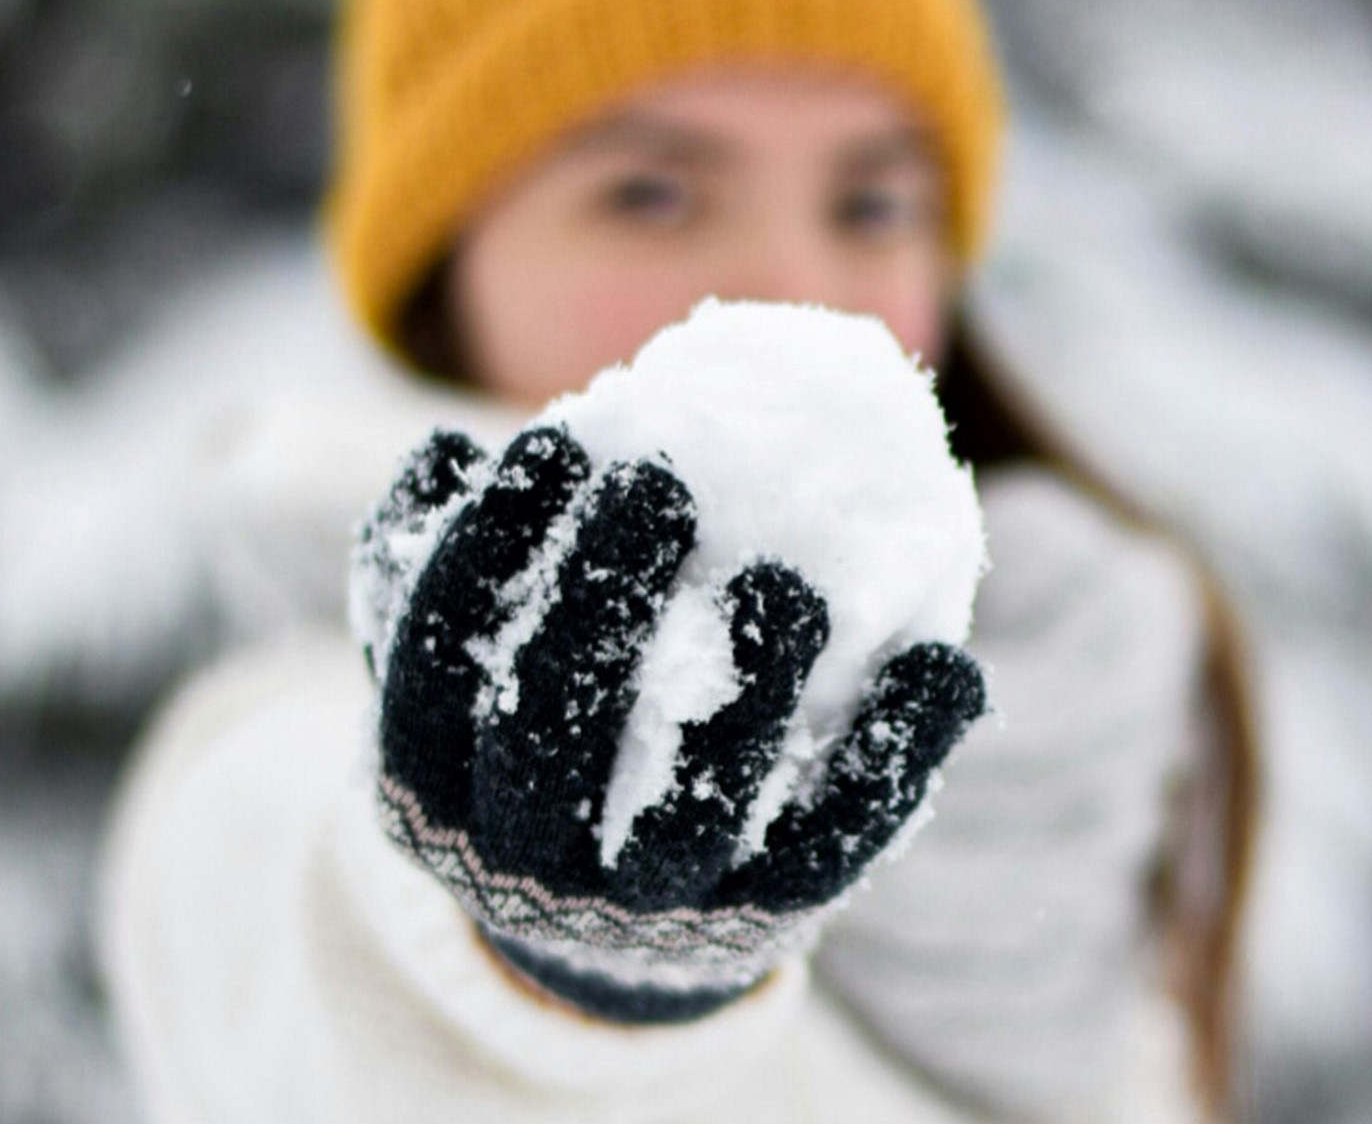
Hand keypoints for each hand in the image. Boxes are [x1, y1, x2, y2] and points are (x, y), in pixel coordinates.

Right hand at [352, 423, 986, 1019]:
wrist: (611, 931)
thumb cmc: (538, 736)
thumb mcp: (465, 669)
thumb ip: (434, 568)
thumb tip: (449, 454)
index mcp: (432, 786)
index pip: (430, 671)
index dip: (483, 555)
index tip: (556, 440)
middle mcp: (527, 863)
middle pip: (544, 740)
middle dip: (596, 602)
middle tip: (658, 481)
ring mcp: (651, 904)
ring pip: (691, 815)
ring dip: (745, 691)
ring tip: (786, 578)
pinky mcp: (765, 916)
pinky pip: (834, 847)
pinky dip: (890, 756)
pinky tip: (941, 663)